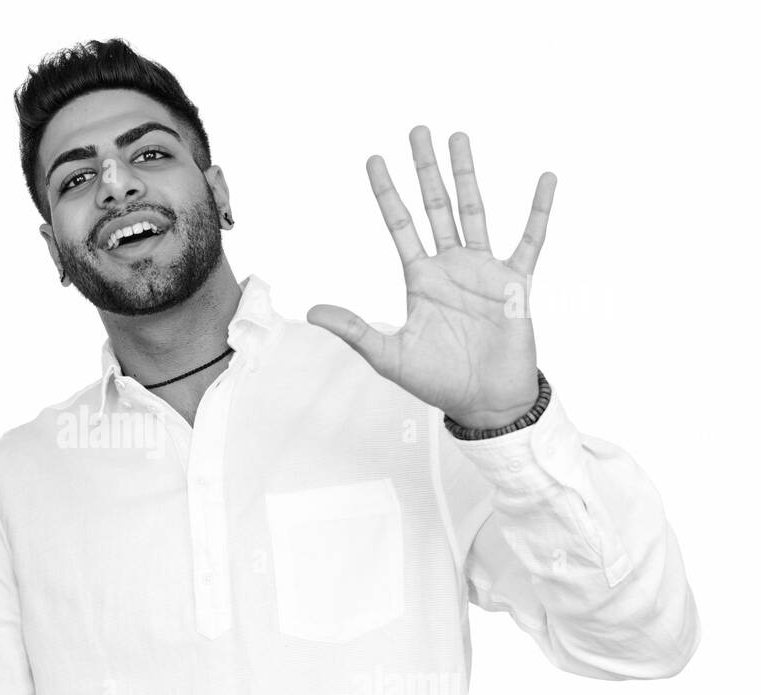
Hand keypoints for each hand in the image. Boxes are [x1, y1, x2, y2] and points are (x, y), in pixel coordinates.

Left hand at [307, 125, 555, 429]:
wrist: (484, 401)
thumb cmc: (437, 381)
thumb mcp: (388, 356)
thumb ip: (354, 330)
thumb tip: (313, 311)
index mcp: (420, 278)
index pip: (400, 225)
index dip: (387, 194)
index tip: (373, 159)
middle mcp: (450, 266)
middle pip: (435, 206)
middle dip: (425, 169)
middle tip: (417, 130)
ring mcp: (484, 270)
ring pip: (474, 211)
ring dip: (467, 174)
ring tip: (458, 137)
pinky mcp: (516, 283)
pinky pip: (530, 239)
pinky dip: (539, 210)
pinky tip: (545, 178)